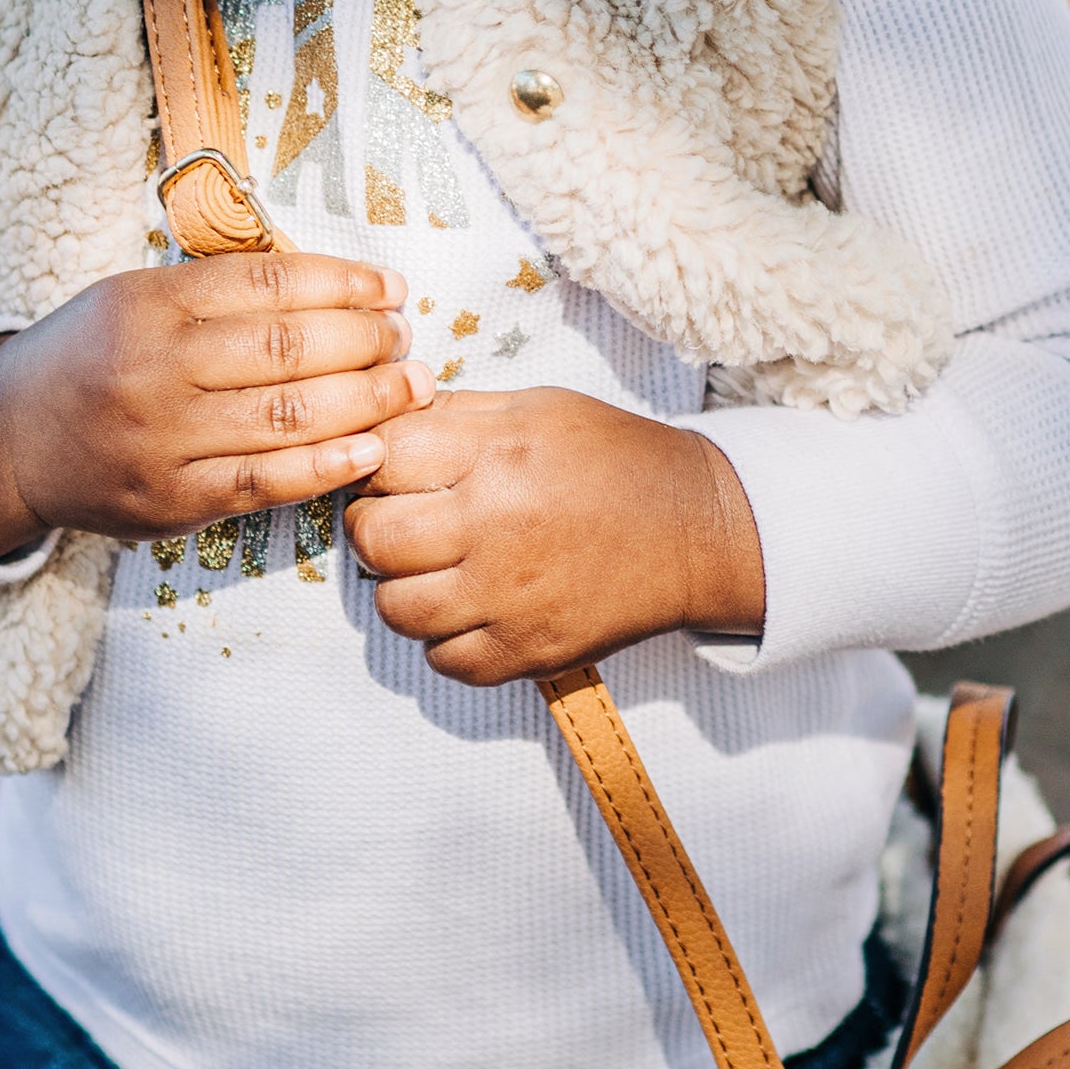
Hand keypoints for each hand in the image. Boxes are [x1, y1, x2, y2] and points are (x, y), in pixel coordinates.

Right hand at [0, 257, 432, 559]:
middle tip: (407, 337)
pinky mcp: (171, 502)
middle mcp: (156, 369)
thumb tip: (333, 284)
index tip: (391, 288)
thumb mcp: (136, 296)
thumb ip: (219, 290)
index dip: (344, 283)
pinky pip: (263, 483)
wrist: (8, 440)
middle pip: (288, 349)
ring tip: (410, 386)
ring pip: (287, 416)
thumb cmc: (90, 355)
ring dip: (366, 400)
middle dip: (366, 340)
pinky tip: (372, 448)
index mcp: (149, 304)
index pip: (269, 283)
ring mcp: (163, 441)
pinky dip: (327, 467)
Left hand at [346, 387, 765, 685]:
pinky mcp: (527, 651)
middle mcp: (493, 527)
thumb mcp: (537, 408)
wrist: (697, 529)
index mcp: (495, 455)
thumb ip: (458, 414)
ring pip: (394, 607)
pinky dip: (442, 639)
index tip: (387, 467)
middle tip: (398, 518)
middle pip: (374, 537)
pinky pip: (443, 660)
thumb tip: (386, 417)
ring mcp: (507, 598)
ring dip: (400, 586)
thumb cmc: (616, 459)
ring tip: (428, 567)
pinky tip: (466, 608)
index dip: (374, 460)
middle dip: (373, 524)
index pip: (383, 457)